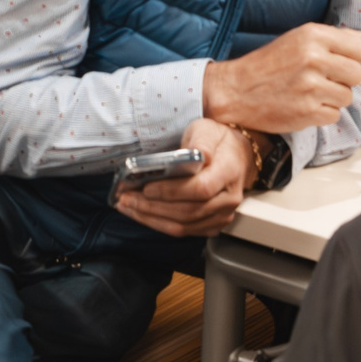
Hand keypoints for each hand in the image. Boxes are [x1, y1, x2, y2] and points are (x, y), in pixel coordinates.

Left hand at [113, 118, 251, 238]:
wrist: (235, 155)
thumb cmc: (216, 141)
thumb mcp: (206, 130)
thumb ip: (201, 142)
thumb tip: (197, 154)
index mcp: (228, 172)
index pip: (199, 189)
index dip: (171, 191)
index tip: (146, 187)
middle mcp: (228, 199)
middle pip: (188, 212)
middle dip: (152, 207)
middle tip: (125, 198)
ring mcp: (222, 215)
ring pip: (184, 226)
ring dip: (151, 218)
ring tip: (127, 206)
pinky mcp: (212, 225)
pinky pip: (184, 231)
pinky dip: (159, 224)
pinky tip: (142, 214)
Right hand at [201, 23, 360, 133]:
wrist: (235, 90)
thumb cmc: (269, 64)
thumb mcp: (301, 40)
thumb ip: (342, 38)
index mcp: (313, 35)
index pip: (359, 48)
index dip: (348, 58)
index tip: (330, 61)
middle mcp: (313, 58)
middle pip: (357, 74)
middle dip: (343, 80)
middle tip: (318, 79)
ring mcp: (311, 86)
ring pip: (348, 96)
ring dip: (332, 98)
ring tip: (309, 93)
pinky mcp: (308, 111)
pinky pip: (335, 115)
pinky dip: (322, 114)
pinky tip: (304, 106)